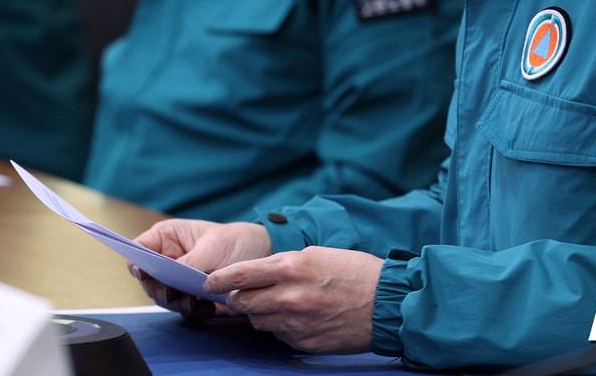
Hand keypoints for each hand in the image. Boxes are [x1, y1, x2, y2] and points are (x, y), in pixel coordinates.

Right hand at [131, 219, 271, 318]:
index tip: (143, 273)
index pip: (139, 250)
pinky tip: (208, 307)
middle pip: (148, 279)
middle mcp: (169, 260)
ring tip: (194, 301)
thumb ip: (189, 261)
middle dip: (158, 289)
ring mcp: (180, 280)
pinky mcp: (193, 297)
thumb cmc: (235, 240)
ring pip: (164, 297)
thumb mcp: (212, 246)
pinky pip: (185, 309)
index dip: (137, 261)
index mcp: (166, 238)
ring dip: (177, 302)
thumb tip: (171, 278)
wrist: (263, 255)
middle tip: (171, 292)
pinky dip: (194, 311)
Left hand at [204, 246, 383, 353]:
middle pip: (243, 302)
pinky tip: (299, 317)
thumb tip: (255, 274)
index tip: (208, 282)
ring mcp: (296, 323)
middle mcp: (289, 296)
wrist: (387, 304)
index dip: (219, 280)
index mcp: (290, 267)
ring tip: (280, 303)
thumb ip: (281, 264)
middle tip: (244, 293)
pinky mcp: (304, 342)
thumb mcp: (315, 254)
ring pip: (258, 321)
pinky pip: (278, 335)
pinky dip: (281, 327)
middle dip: (239, 297)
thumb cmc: (354, 272)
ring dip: (261, 313)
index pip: (240, 275)